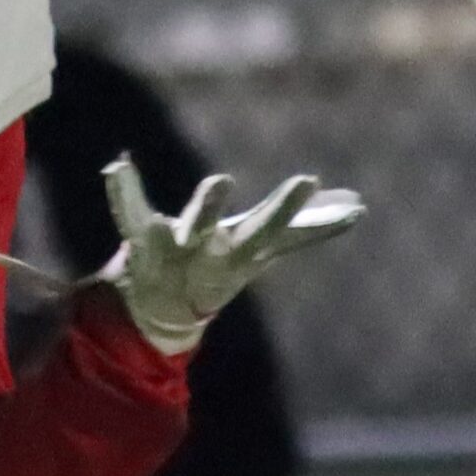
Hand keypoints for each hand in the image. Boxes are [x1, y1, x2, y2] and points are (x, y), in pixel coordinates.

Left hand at [94, 157, 362, 352]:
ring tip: (155, 202)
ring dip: (156, 219)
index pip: (266, 227)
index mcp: (237, 249)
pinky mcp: (139, 242)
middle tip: (219, 181)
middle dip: (212, 206)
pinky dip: (123, 190)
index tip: (307, 181)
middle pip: (208, 225)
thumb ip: (308, 230)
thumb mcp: (262, 247)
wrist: (165, 308)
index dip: (285, 207)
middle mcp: (204, 249)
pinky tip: (117, 166)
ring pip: (164, 230)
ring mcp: (169, 247)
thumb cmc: (221, 268)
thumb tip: (358, 210)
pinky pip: (129, 211)